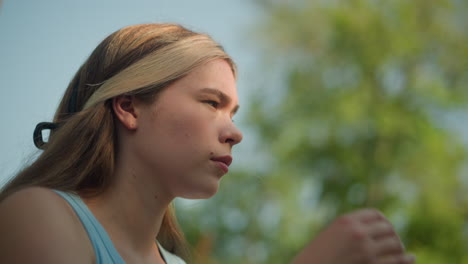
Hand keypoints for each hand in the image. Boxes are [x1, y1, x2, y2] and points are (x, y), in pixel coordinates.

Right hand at [291, 209, 414, 263]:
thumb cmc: (316, 257)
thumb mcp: (330, 236)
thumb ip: (348, 230)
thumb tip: (372, 229)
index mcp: (346, 221)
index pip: (375, 214)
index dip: (384, 222)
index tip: (386, 230)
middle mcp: (357, 232)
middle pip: (387, 228)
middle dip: (393, 235)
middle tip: (395, 244)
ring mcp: (365, 250)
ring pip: (394, 243)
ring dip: (399, 248)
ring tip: (401, 254)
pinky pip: (395, 261)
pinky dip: (405, 260)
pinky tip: (410, 259)